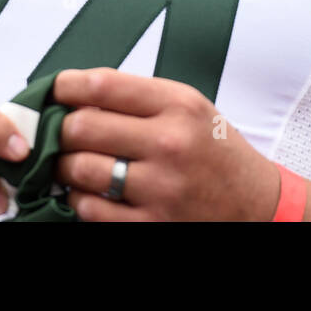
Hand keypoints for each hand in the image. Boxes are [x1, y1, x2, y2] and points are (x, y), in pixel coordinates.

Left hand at [53, 68, 280, 220]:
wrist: (256, 204)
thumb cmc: (215, 152)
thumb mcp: (188, 108)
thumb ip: (137, 98)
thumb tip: (75, 96)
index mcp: (177, 105)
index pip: (103, 85)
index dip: (66, 86)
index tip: (54, 90)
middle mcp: (169, 143)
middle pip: (82, 127)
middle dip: (60, 129)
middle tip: (57, 132)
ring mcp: (160, 188)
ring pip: (79, 170)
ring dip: (64, 167)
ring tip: (68, 163)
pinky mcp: (152, 225)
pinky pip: (91, 210)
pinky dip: (78, 201)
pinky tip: (87, 193)